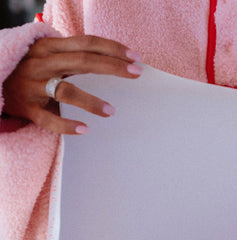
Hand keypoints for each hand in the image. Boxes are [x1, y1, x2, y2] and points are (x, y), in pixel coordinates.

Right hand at [2, 35, 141, 134]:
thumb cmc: (34, 71)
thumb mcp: (50, 57)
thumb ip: (76, 57)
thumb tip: (117, 63)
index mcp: (49, 47)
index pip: (85, 43)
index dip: (112, 48)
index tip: (135, 56)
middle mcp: (42, 63)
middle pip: (82, 62)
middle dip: (112, 67)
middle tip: (136, 73)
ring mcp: (34, 86)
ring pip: (66, 91)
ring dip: (91, 101)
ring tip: (112, 111)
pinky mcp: (29, 109)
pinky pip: (49, 120)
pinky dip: (67, 125)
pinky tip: (85, 129)